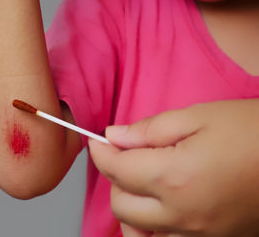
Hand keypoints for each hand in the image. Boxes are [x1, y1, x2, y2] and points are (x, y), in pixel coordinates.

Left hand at [89, 99, 258, 236]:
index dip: (101, 152)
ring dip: (129, 206)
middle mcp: (181, 215)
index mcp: (174, 177)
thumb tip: (113, 137)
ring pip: (138, 232)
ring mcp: (197, 234)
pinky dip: (150, 228)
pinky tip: (158, 208)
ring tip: (140, 183)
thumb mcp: (199, 117)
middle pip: (120, 204)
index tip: (98, 141)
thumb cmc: (252, 131)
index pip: (116, 169)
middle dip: (115, 177)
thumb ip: (149, 130)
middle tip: (127, 155)